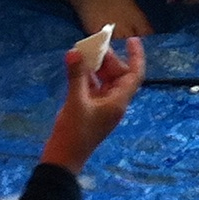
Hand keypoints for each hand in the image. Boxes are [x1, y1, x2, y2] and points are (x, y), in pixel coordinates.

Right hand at [42, 34, 143, 170]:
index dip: (136, 56)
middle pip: (118, 75)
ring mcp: (102, 107)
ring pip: (104, 80)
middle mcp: (114, 103)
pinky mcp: (90, 110)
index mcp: (118, 102)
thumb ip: (76, 76)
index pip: (134, 75)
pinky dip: (87, 77)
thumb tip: (75, 52)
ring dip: (96, 67)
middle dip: (108, 59)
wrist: (62, 159)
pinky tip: (76, 67)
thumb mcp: (75, 102)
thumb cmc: (73, 133)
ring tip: (83, 53)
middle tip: (93, 45)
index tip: (131, 40)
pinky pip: (93, 88)